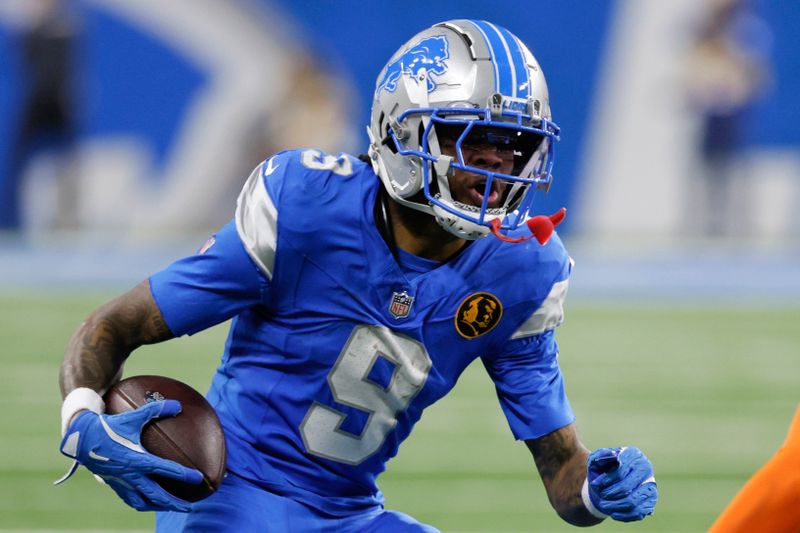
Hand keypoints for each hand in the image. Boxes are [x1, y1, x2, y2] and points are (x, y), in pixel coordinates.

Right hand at [58, 399, 203, 511]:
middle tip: (189, 507)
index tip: (198, 478)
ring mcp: (122, 482)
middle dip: (174, 503)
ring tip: (171, 507)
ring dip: (159, 506)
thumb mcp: (133, 417)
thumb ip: (156, 410)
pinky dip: (143, 503)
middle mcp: (130, 475)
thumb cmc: (109, 426)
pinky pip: (131, 500)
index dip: (183, 475)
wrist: (82, 438)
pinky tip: (150, 502)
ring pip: (143, 502)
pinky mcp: (114, 485)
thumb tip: (177, 405)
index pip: (165, 469)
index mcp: (137, 460)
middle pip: (156, 495)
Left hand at [585, 446, 657, 521]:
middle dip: (610, 493)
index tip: (594, 484)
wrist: (608, 483)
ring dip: (615, 505)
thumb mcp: (596, 460)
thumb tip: (613, 455)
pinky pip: (639, 512)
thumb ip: (601, 455)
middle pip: (627, 486)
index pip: (621, 470)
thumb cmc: (602, 470)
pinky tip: (613, 513)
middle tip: (601, 496)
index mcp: (633, 454)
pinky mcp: (651, 500)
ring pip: (633, 501)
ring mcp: (650, 485)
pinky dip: (624, 515)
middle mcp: (645, 468)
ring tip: (604, 505)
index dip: (606, 479)